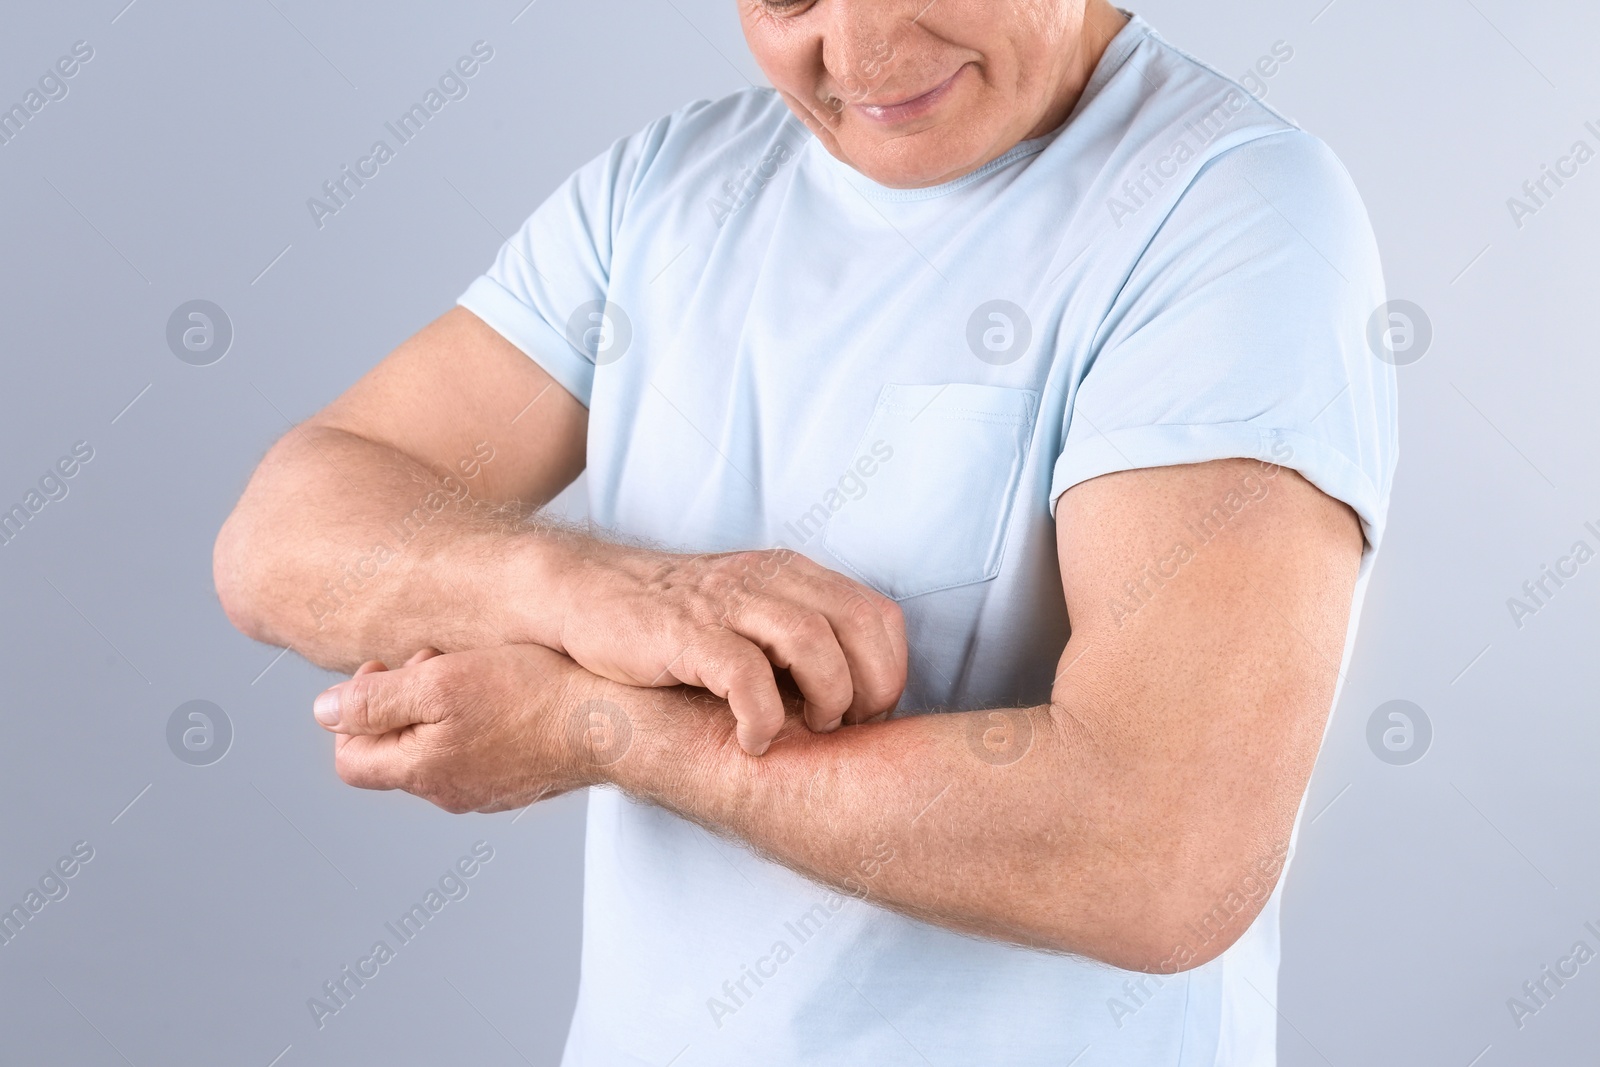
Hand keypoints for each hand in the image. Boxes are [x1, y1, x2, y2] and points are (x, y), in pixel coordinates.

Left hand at [314, 644, 598, 812]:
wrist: (614, 722)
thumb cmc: (533, 695)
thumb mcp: (440, 681)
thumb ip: (375, 700)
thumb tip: (323, 713)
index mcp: (421, 771)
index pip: (350, 759)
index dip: (353, 713)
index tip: (387, 672)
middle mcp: (450, 792)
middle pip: (394, 751)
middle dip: (401, 703)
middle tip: (437, 662)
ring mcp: (488, 791)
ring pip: (438, 750)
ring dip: (440, 710)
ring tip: (475, 673)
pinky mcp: (522, 781)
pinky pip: (479, 753)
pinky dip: (478, 723)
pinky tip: (509, 693)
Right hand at [547, 542, 905, 754]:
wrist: (586, 595)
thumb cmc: (676, 625)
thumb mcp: (750, 618)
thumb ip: (800, 643)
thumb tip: (859, 704)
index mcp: (793, 576)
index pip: (879, 615)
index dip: (889, 671)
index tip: (870, 715)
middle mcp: (768, 581)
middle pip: (859, 624)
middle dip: (869, 687)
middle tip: (845, 729)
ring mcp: (726, 604)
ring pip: (813, 641)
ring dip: (826, 697)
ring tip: (808, 731)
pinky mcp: (685, 634)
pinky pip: (745, 674)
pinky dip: (762, 716)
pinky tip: (752, 741)